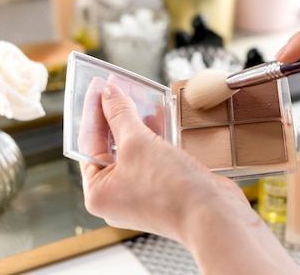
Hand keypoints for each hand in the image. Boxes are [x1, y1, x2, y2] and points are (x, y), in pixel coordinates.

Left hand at [81, 83, 244, 241]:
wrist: (212, 214)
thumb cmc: (170, 188)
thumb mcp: (137, 143)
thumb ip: (120, 114)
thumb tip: (109, 93)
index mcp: (98, 192)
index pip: (87, 142)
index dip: (93, 110)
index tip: (98, 85)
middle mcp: (116, 194)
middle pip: (110, 145)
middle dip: (116, 114)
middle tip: (119, 86)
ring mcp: (140, 192)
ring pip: (133, 149)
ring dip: (136, 121)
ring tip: (139, 94)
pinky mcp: (163, 187)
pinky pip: (151, 155)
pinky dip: (153, 134)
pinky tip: (158, 114)